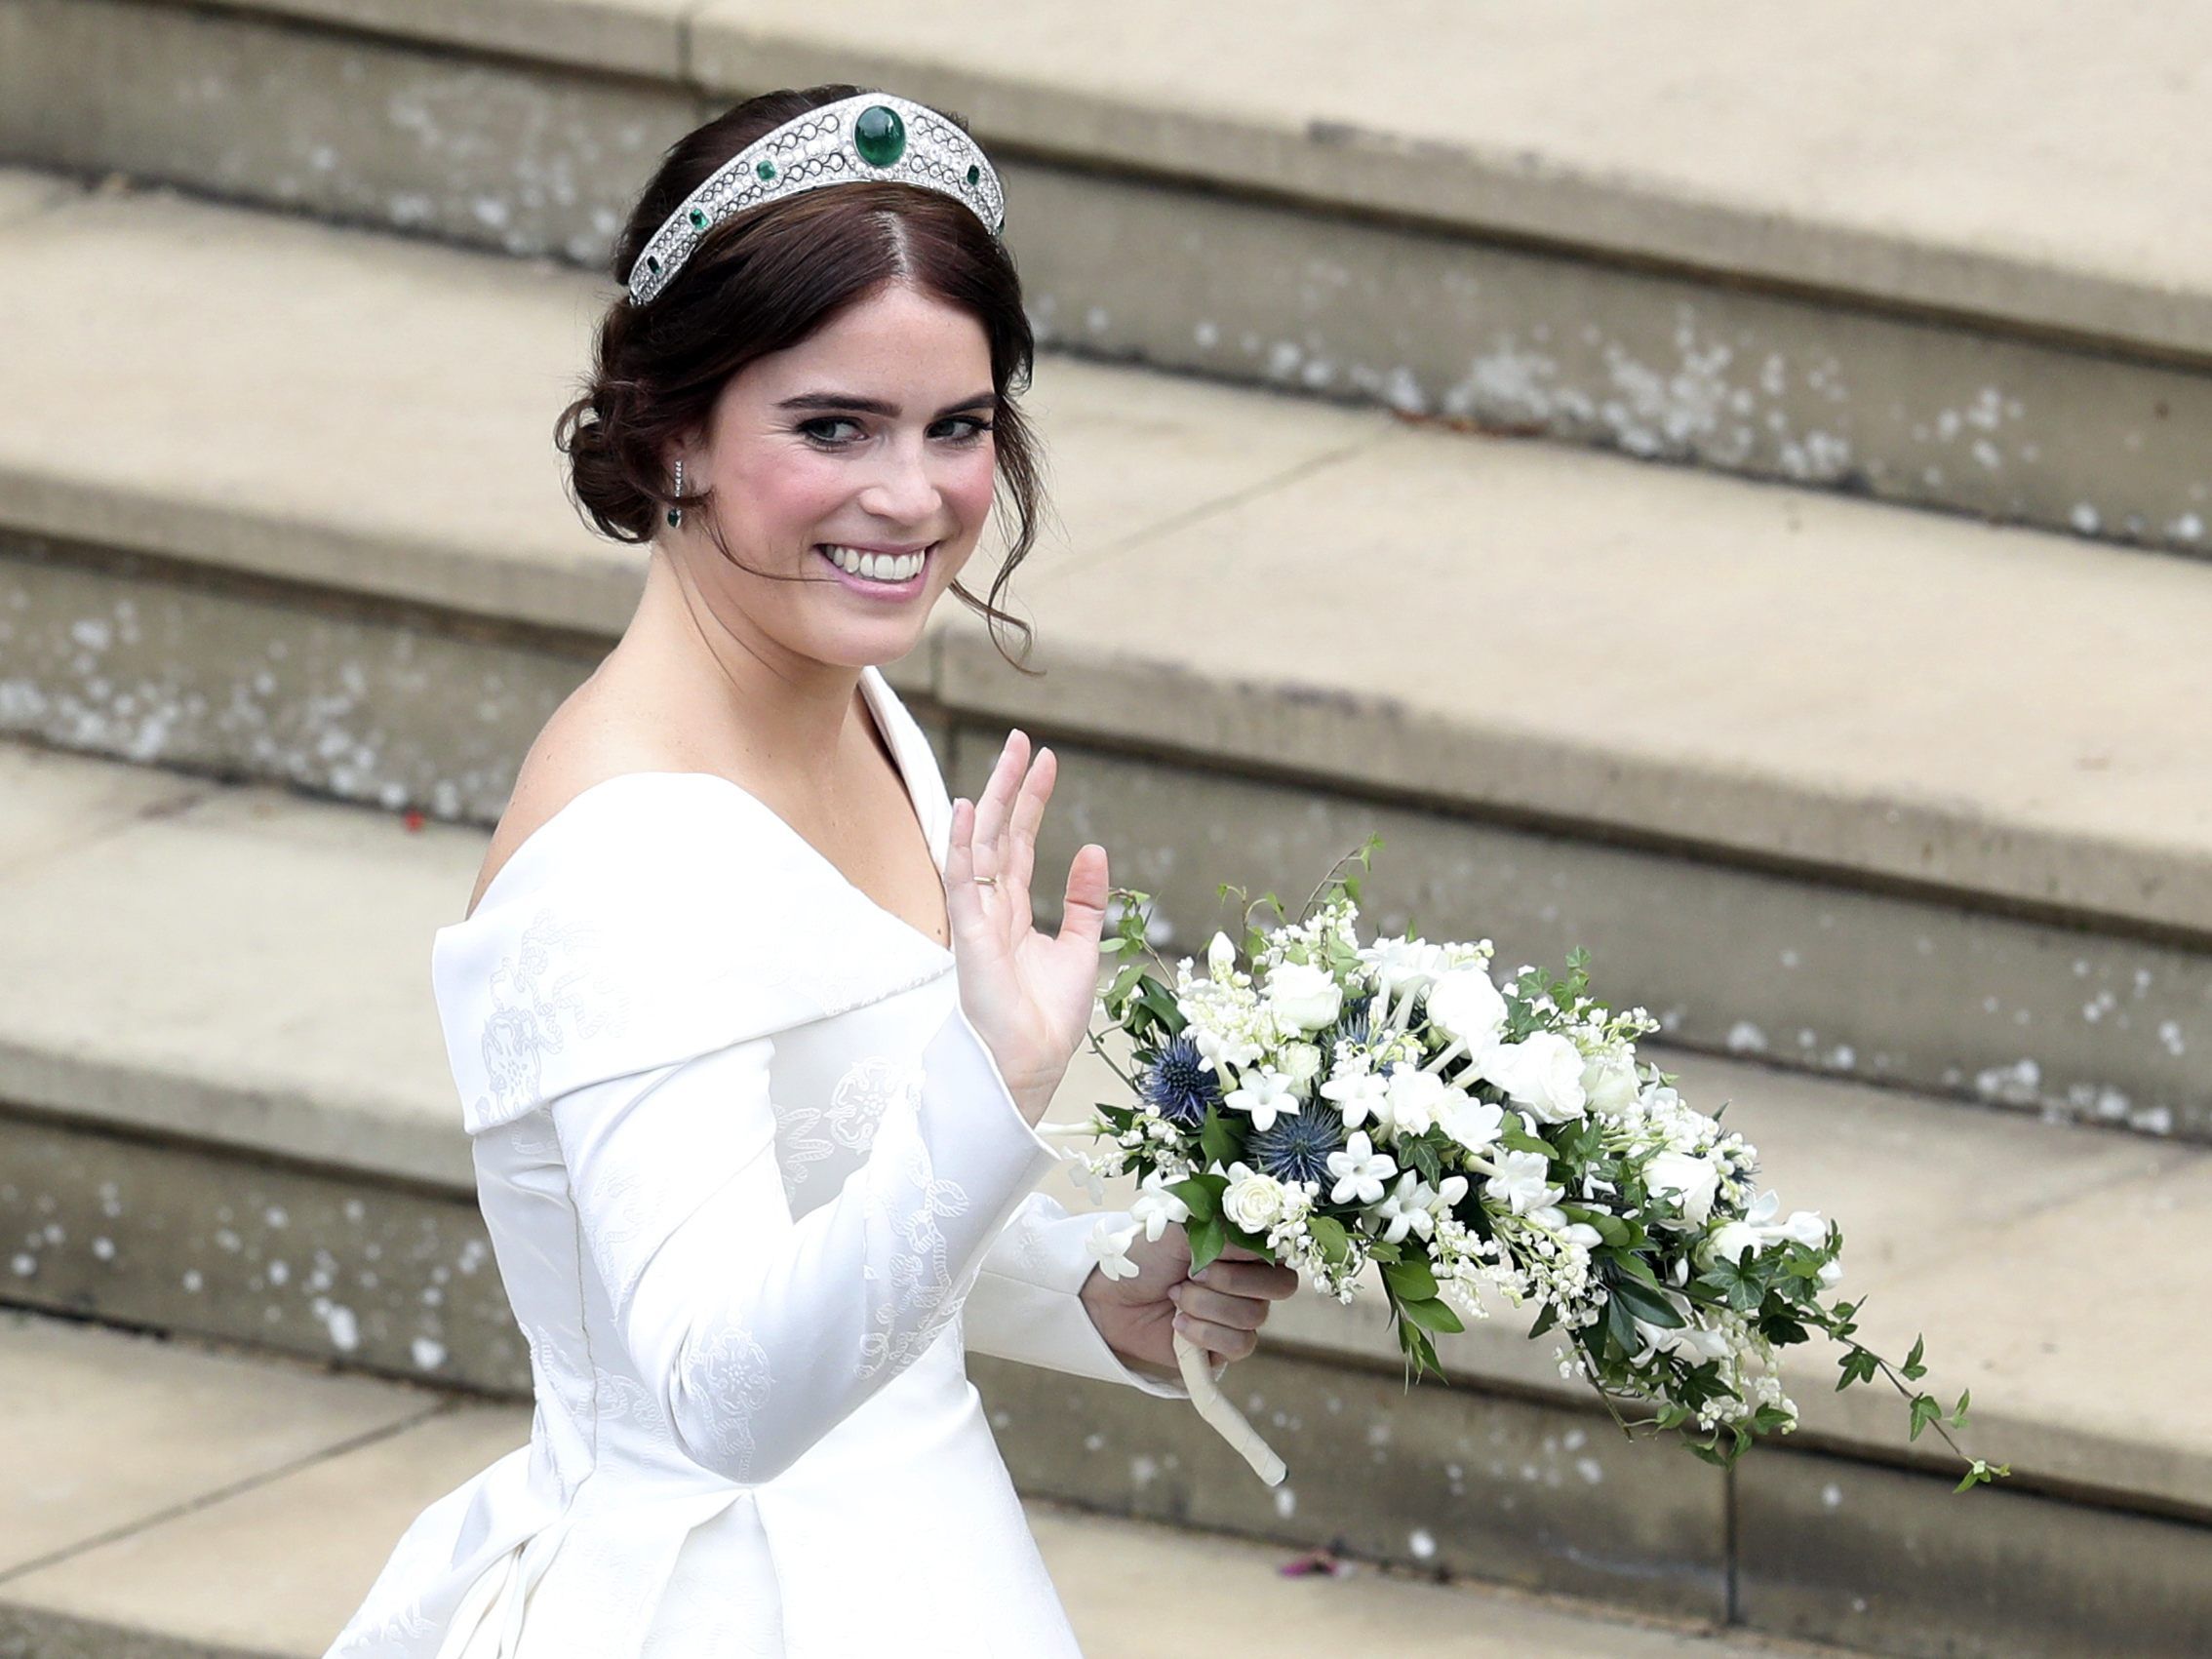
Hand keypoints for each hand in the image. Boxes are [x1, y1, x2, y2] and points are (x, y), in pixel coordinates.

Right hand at [945, 729, 1106, 1122]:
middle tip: (1022, 739)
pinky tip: (965, 810)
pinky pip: (962, 882)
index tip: (1047, 761)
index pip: (1020, 843)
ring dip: (992, 799)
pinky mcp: (971, 936)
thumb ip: (1084, 901)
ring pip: (981, 846)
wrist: (1033, 1062)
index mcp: (1015, 911)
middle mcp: (993, 908)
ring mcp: (978, 918)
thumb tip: (1093, 849)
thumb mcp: (1080, 948)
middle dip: (1010, 786)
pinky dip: (961, 845)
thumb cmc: (1049, 1017)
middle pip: (999, 833)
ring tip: (1008, 756)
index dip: (1032, 801)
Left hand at [1079, 1229, 1298, 1378]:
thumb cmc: (1145, 1255)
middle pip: (1281, 1287)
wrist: (1110, 1296)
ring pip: (1254, 1317)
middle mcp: (1250, 1282)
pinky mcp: (1224, 1348)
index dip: (1251, 1254)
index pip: (1280, 1252)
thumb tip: (1254, 1240)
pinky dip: (1204, 1333)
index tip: (1212, 1251)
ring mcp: (1239, 1315)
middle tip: (1191, 1275)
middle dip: (1229, 1281)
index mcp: (1246, 1247)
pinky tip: (1178, 1324)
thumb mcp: (1180, 1230)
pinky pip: (1239, 1345)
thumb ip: (1223, 1231)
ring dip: (1206, 1306)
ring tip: (1175, 1297)